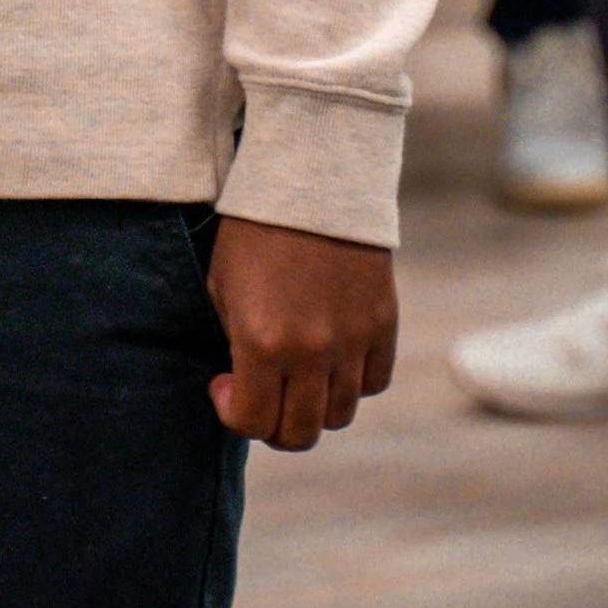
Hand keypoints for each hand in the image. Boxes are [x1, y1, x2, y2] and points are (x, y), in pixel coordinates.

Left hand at [206, 216, 398, 449]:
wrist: (310, 174)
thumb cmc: (254, 228)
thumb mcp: (224, 286)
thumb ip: (237, 345)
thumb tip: (246, 385)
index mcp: (261, 342)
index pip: (252, 422)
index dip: (232, 413)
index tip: (225, 386)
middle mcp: (311, 352)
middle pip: (300, 434)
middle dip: (274, 424)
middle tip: (263, 394)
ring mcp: (352, 341)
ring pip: (339, 415)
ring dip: (314, 405)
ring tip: (298, 373)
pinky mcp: (383, 324)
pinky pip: (373, 382)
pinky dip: (352, 381)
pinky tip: (332, 355)